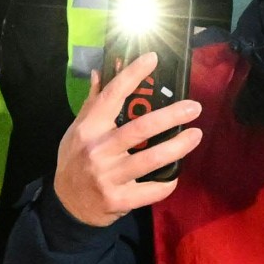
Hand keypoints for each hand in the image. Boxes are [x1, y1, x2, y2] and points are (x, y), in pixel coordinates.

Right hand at [49, 50, 201, 228]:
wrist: (67, 205)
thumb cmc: (75, 161)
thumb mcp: (77, 131)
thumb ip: (93, 103)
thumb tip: (103, 71)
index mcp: (89, 129)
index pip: (112, 97)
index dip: (132, 76)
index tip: (152, 59)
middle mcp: (98, 151)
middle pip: (140, 129)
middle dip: (171, 116)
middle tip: (194, 107)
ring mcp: (108, 177)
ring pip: (151, 160)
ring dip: (178, 147)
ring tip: (196, 135)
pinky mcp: (118, 200)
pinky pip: (150, 190)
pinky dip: (167, 182)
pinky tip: (176, 174)